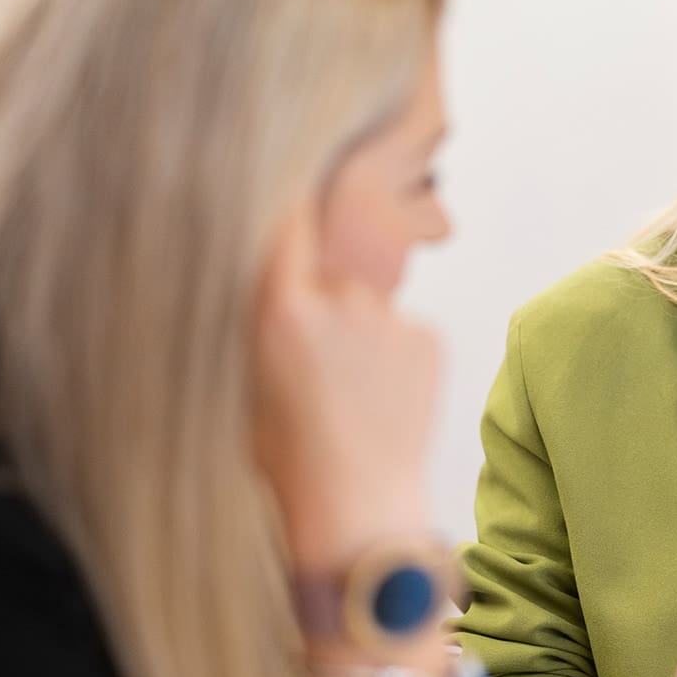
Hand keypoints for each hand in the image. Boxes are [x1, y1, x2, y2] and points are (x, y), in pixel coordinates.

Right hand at [251, 198, 441, 580]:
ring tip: (343, 384)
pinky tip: (376, 401)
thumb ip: (264, 313)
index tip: (294, 162)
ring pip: (366, 291)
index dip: (291, 188)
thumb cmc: (288, 458)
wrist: (357, 514)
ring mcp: (391, 318)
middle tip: (323, 290)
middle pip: (334, 241)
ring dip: (353, 319)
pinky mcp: (430, 339)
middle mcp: (340, 299)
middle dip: (331, 241)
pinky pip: (401, 329)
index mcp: (281, 308)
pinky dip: (388, 352)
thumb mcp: (247, 377)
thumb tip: (274, 266)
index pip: (286, 215)